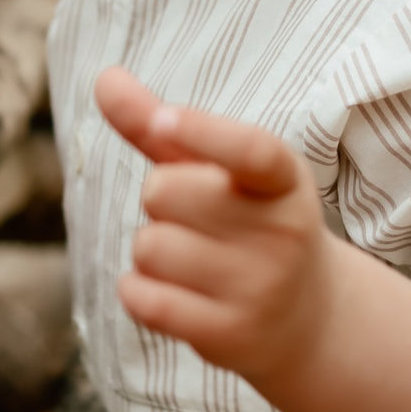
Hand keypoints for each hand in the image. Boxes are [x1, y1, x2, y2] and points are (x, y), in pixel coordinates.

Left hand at [94, 67, 337, 397]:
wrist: (305, 319)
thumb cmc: (247, 224)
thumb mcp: (220, 171)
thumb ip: (161, 126)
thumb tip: (104, 77)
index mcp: (282, 179)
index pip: (251, 149)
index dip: (204, 132)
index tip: (165, 118)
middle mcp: (281, 231)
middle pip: (163, 191)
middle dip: (159, 201)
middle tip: (195, 219)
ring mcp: (260, 287)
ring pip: (149, 246)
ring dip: (150, 251)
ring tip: (191, 260)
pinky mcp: (231, 334)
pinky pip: (144, 299)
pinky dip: (137, 291)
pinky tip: (168, 292)